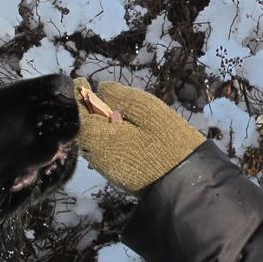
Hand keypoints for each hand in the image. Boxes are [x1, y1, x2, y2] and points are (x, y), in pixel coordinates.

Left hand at [74, 78, 204, 193]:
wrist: (185, 182)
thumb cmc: (169, 142)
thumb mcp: (147, 111)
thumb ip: (121, 97)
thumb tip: (101, 88)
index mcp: (101, 138)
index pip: (78, 114)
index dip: (76, 95)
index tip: (81, 79)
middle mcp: (97, 155)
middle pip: (82, 128)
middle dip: (84, 110)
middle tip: (91, 91)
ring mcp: (106, 167)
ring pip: (91, 140)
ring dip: (94, 124)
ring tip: (105, 108)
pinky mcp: (116, 175)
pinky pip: (102, 151)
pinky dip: (104, 136)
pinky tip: (116, 128)